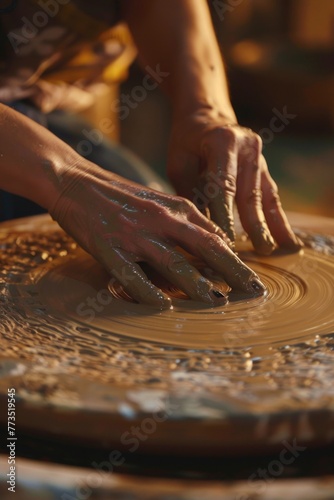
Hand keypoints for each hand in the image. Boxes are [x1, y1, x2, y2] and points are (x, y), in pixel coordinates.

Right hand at [49, 161, 265, 308]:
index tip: (252, 279)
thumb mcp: (161, 201)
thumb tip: (220, 243)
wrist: (77, 182)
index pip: (215, 237)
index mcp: (177, 208)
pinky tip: (164, 306)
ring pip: (175, 264)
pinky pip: (133, 276)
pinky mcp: (111, 249)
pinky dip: (149, 292)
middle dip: (233, 272)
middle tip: (254, 292)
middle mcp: (162, 221)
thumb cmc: (123, 195)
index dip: (236, 260)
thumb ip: (189, 220)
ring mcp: (136, 235)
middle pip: (206, 249)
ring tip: (218, 303)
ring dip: (199, 285)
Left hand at [167, 109, 301, 254]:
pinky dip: (276, 218)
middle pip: (249, 192)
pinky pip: (271, 196)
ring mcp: (260, 157)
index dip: (224, 215)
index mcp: (222, 141)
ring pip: (264, 195)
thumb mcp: (179, 164)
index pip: (223, 185)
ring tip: (276, 250)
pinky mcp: (264, 168)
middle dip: (253, 224)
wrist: (205, 117)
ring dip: (270, 225)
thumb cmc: (187, 142)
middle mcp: (247, 147)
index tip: (225, 241)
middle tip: (257, 251)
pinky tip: (285, 239)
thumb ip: (190, 193)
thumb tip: (198, 230)